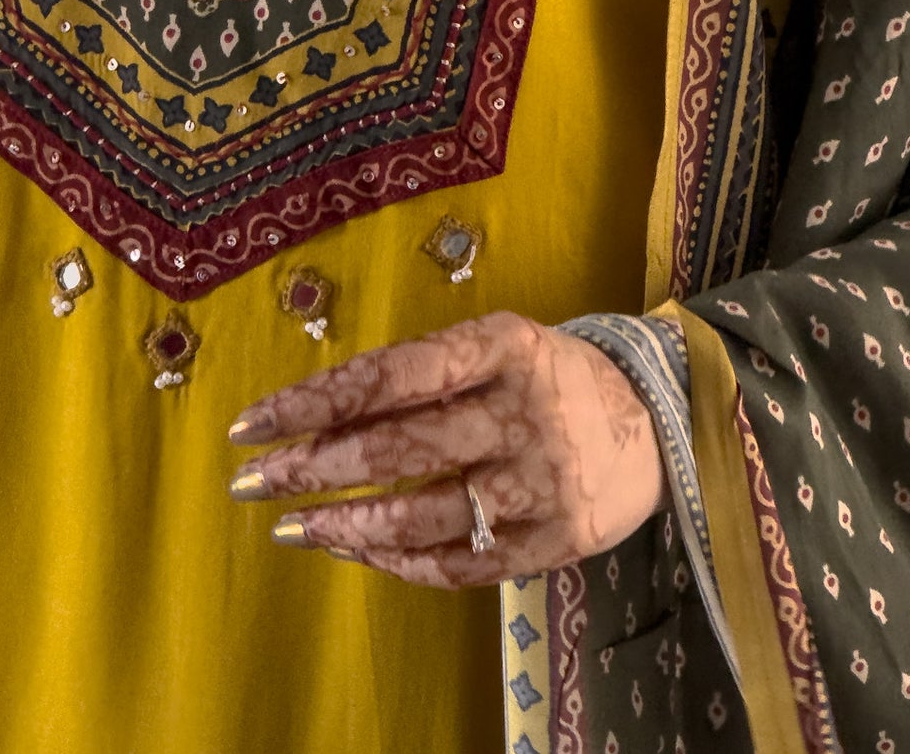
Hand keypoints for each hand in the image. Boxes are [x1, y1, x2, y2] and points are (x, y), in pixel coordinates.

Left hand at [226, 310, 669, 586]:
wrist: (658, 418)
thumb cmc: (546, 376)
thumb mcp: (495, 346)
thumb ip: (421, 373)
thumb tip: (314, 416)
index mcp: (503, 345)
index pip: (392, 373)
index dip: (316, 400)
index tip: (251, 423)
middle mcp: (523, 410)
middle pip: (401, 446)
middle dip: (313, 468)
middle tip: (251, 483)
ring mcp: (544, 481)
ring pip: (424, 515)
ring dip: (345, 524)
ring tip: (292, 527)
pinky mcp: (560, 541)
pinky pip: (463, 564)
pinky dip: (400, 561)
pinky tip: (356, 549)